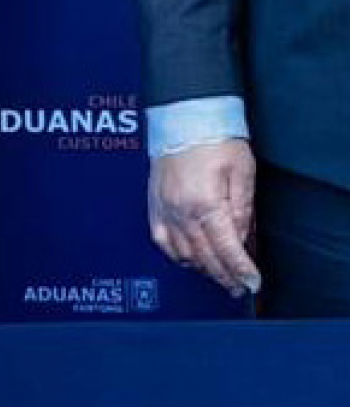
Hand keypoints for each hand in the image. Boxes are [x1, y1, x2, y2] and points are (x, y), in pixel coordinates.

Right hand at [148, 140, 261, 295]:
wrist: (183, 119)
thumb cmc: (215, 139)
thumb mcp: (242, 171)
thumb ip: (242, 209)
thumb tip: (241, 239)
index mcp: (205, 204)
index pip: (226, 249)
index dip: (240, 270)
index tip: (252, 283)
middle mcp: (181, 213)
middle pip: (206, 258)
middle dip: (225, 276)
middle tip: (239, 287)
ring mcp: (165, 213)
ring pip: (184, 255)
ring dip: (204, 269)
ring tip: (220, 275)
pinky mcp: (154, 210)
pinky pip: (165, 244)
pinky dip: (180, 257)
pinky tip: (193, 260)